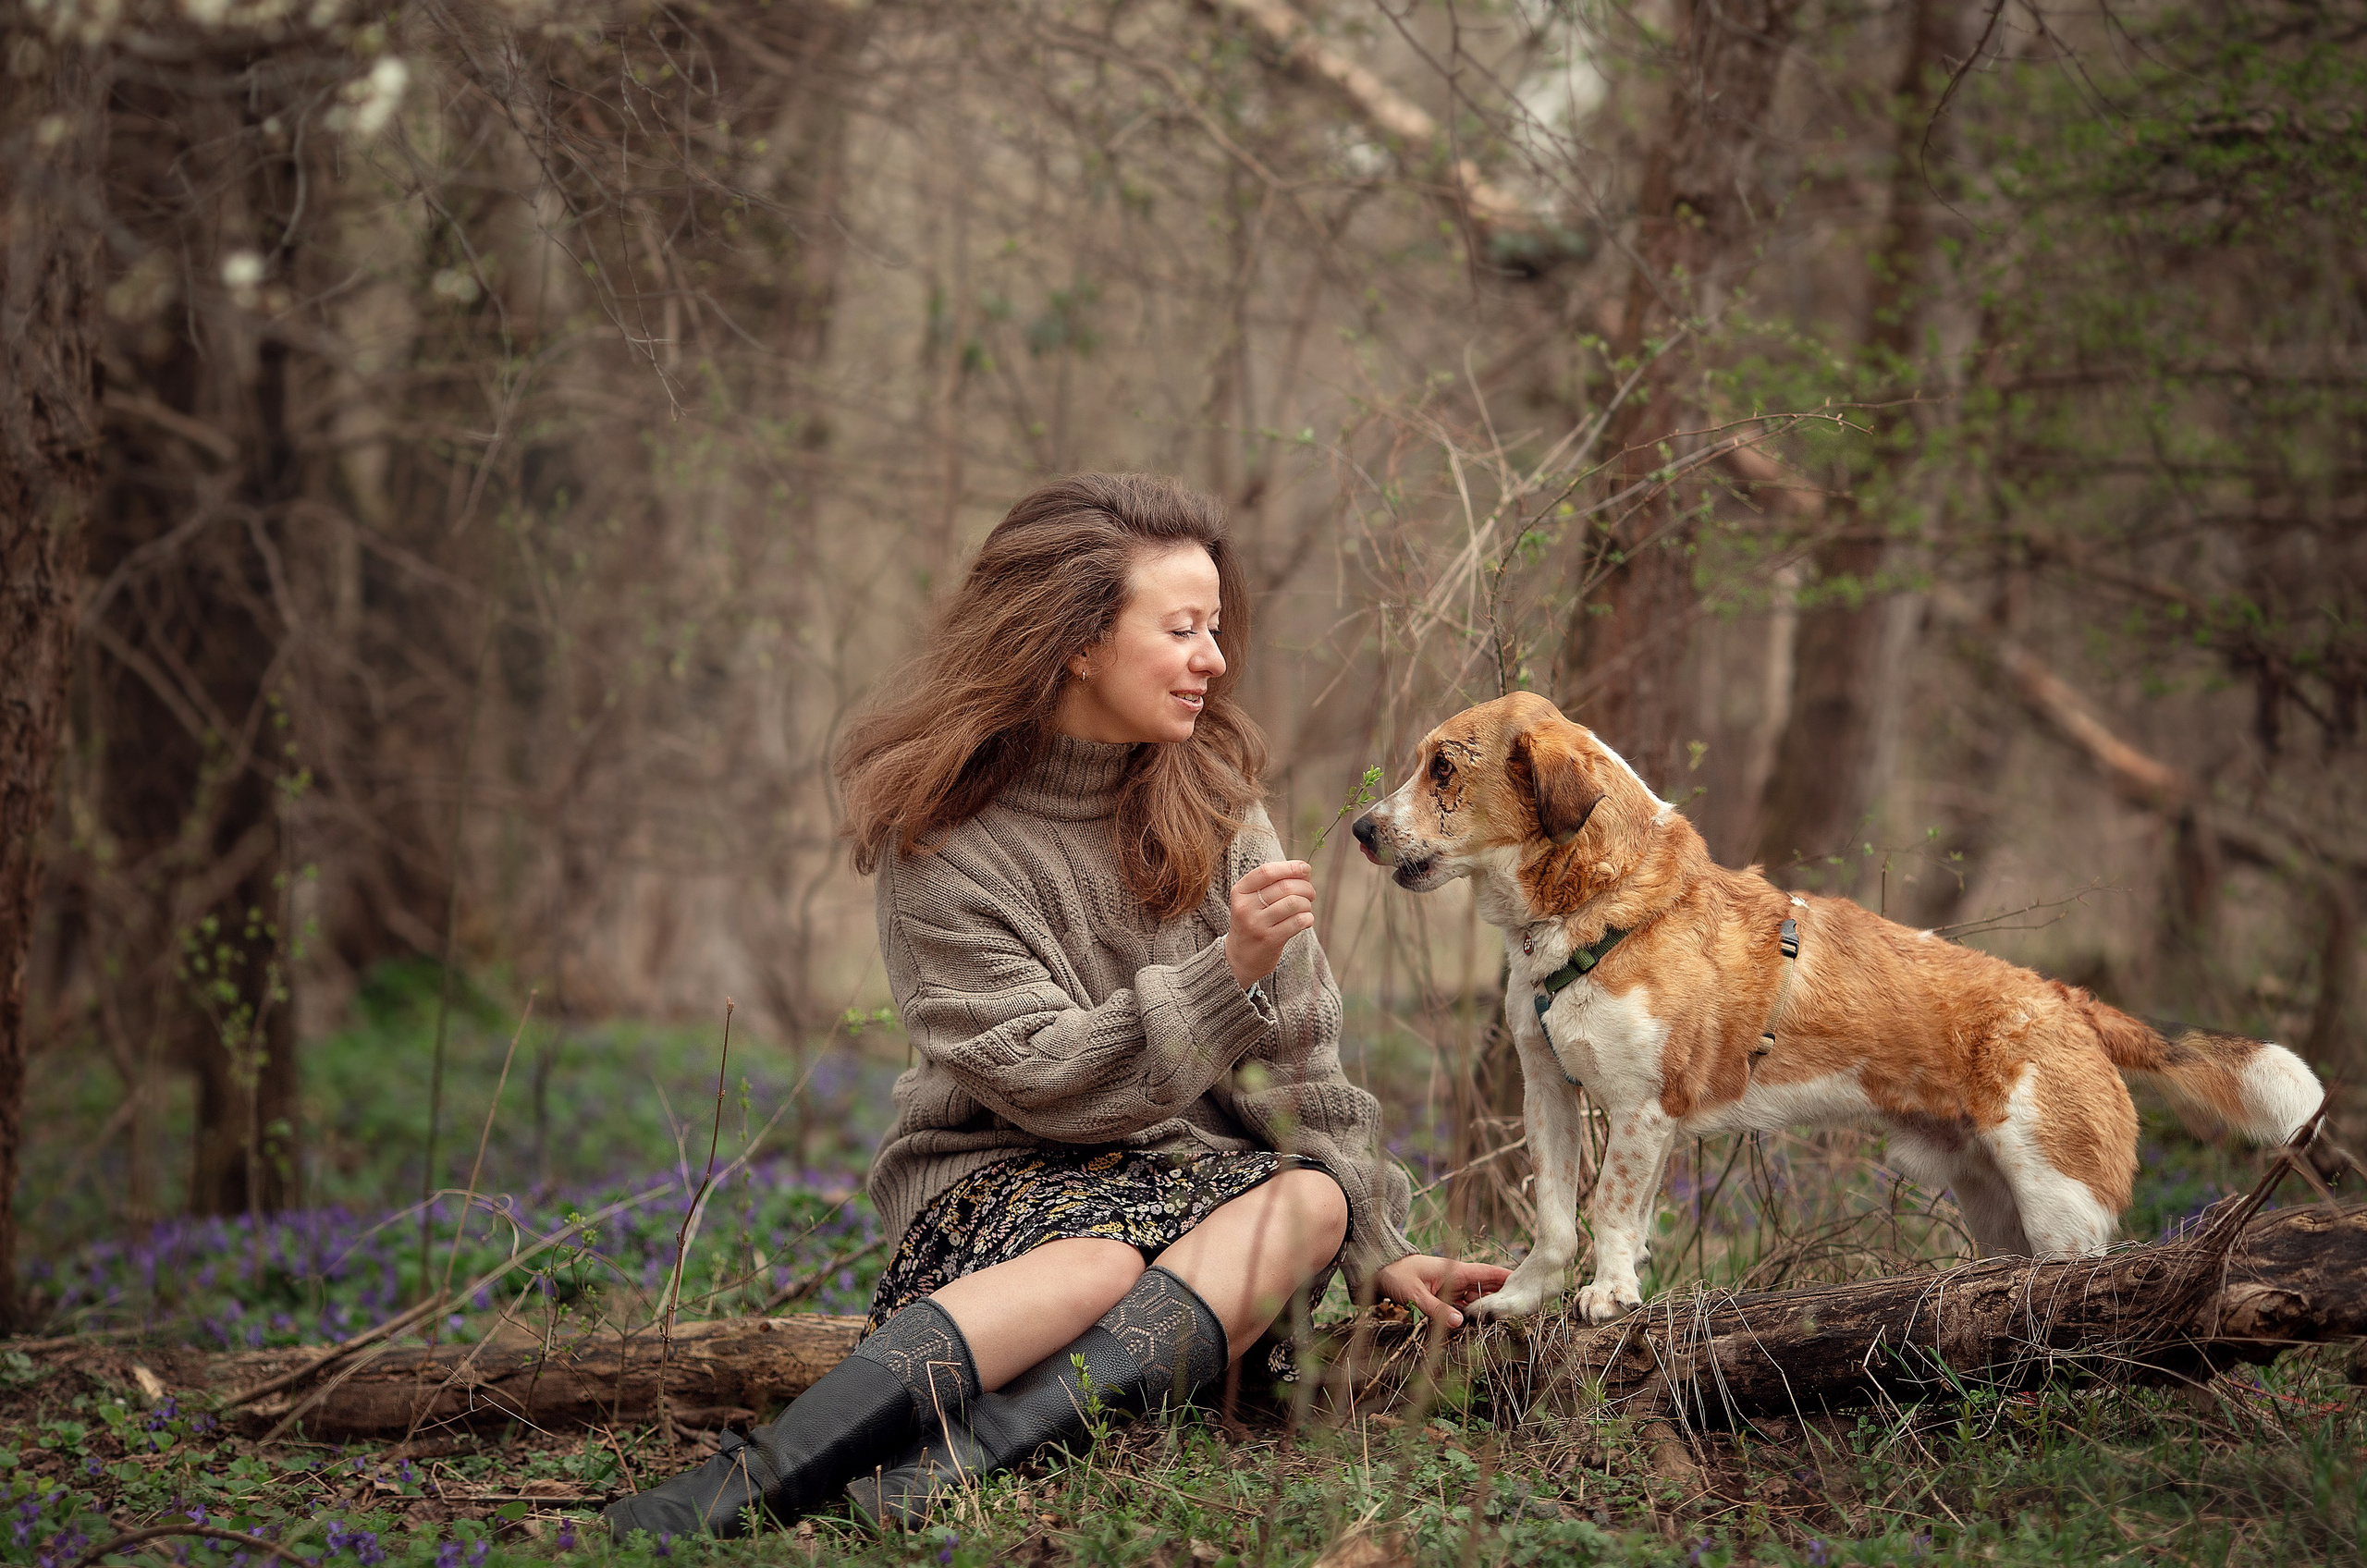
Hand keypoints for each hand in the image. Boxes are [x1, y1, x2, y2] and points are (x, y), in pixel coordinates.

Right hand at [1226, 860, 1314, 986]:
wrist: (1240, 957)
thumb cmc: (1254, 921)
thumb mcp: (1253, 900)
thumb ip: (1274, 883)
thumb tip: (1305, 870)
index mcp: (1240, 891)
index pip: (1267, 872)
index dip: (1290, 867)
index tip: (1306, 868)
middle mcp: (1245, 907)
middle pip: (1284, 887)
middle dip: (1305, 887)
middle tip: (1311, 893)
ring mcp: (1256, 924)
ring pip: (1293, 903)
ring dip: (1307, 903)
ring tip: (1306, 908)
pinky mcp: (1269, 940)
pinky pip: (1297, 922)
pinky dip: (1308, 918)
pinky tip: (1305, 920)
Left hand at [1372, 1254, 1513, 1329]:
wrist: (1378, 1271)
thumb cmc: (1396, 1274)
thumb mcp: (1414, 1292)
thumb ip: (1435, 1308)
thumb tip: (1459, 1323)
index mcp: (1457, 1271)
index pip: (1491, 1274)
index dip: (1511, 1280)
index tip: (1529, 1290)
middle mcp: (1458, 1280)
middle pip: (1489, 1291)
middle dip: (1505, 1301)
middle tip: (1525, 1316)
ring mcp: (1452, 1290)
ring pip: (1477, 1302)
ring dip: (1489, 1313)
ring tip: (1509, 1327)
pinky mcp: (1444, 1300)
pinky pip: (1463, 1310)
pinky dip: (1472, 1319)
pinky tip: (1481, 1332)